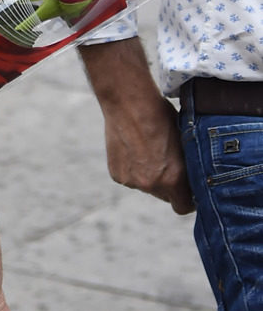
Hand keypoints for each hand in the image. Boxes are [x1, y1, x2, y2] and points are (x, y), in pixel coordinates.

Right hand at [80, 40, 194, 213]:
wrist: (128, 103)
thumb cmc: (161, 117)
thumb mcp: (184, 143)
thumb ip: (187, 166)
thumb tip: (193, 178)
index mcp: (173, 179)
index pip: (183, 207)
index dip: (188, 199)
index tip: (188, 189)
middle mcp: (151, 185)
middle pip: (164, 196)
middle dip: (168, 184)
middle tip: (167, 161)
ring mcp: (131, 181)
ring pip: (146, 186)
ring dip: (149, 175)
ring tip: (148, 149)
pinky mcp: (117, 175)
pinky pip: (130, 178)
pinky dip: (132, 168)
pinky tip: (133, 148)